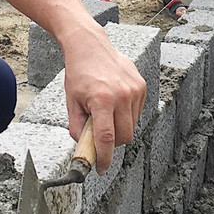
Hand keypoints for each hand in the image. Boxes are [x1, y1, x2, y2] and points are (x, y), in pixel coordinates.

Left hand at [62, 27, 146, 170]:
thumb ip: (78, 127)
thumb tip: (84, 147)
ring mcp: (134, 90)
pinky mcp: (141, 86)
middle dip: (112, 144)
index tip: (101, 168)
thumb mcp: (72, 101)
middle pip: (124, 136)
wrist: (90, 45)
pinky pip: (137, 112)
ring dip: (120, 128)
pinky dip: (126, 115)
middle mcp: (122, 95)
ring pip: (132, 125)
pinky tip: (114, 103)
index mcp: (101, 100)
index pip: (106, 138)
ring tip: (105, 114)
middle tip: (100, 137)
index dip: (104, 158)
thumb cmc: (79, 73)